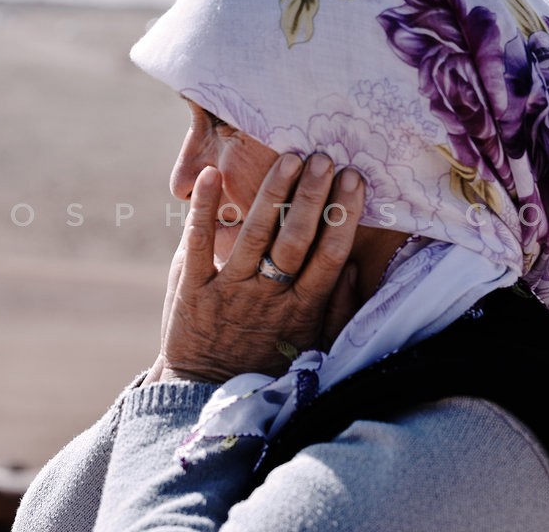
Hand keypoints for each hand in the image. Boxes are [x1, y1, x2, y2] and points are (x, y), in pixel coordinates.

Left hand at [146, 154, 364, 382]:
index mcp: (302, 308)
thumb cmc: (266, 362)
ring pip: (255, 236)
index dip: (343, 214)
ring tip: (290, 158)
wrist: (205, 390)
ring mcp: (229, 291)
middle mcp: (268, 296)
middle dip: (313, 196)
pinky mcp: (193, 289)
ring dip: (273, 195)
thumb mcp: (312, 344)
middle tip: (325, 158)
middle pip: (296, 239)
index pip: (329, 253)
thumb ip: (337, 309)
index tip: (354, 178)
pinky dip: (204, 210)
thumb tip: (356, 267)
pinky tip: (210, 176)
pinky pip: (199, 245)